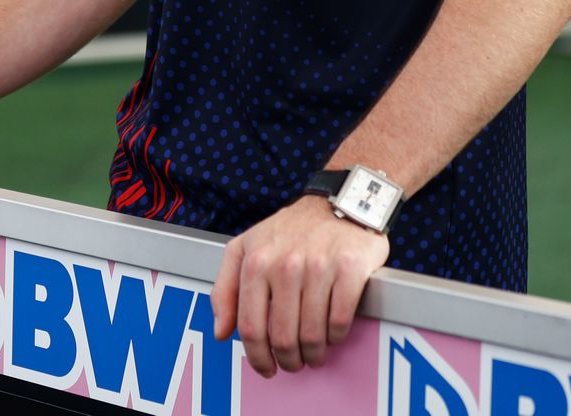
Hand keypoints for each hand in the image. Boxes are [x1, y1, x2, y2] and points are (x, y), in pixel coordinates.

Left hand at [210, 196, 389, 376]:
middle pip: (282, 336)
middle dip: (288, 360)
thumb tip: (220, 332)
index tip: (266, 367)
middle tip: (293, 363)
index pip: (250, 326)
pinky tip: (332, 334)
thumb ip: (225, 288)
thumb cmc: (290, 229)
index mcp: (256, 262)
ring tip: (314, 353)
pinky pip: (340, 320)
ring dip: (313, 354)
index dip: (257, 357)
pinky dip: (336, 336)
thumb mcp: (245, 248)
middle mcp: (285, 264)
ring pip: (312, 334)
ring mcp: (318, 266)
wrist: (339, 202)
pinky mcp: (350, 268)